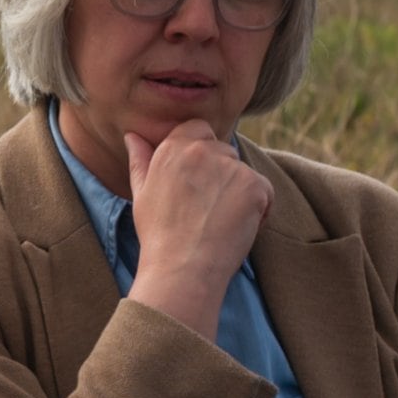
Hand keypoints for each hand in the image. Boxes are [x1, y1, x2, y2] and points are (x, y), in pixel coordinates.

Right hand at [122, 123, 270, 338]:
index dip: (201, 152)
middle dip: (221, 175)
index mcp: (174, 147)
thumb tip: (133, 136)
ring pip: (244, 173)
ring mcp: (231, 167)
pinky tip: (237, 228)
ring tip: (219, 222)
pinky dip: (258, 209)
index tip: (197, 181)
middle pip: (224, 152)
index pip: (199, 129)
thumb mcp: (141, 193)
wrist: (182, 267)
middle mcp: (203, 150)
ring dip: (239, 193)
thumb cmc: (158, 234)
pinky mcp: (254, 185)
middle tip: (205, 209)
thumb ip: (141, 160)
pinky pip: (264, 191)